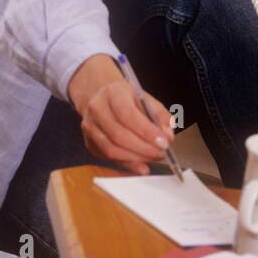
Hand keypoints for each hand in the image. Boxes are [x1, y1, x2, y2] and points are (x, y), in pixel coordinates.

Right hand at [67, 54, 174, 174]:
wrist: (102, 97)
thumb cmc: (127, 99)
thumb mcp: (146, 99)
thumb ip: (160, 116)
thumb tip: (168, 137)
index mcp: (113, 93)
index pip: (127, 115)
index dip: (146, 131)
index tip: (163, 142)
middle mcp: (96, 109)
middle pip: (119, 135)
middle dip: (144, 148)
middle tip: (161, 153)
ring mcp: (89, 127)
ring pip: (111, 150)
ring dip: (136, 158)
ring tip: (153, 158)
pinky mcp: (89, 143)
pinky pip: (108, 158)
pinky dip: (127, 164)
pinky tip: (141, 164)